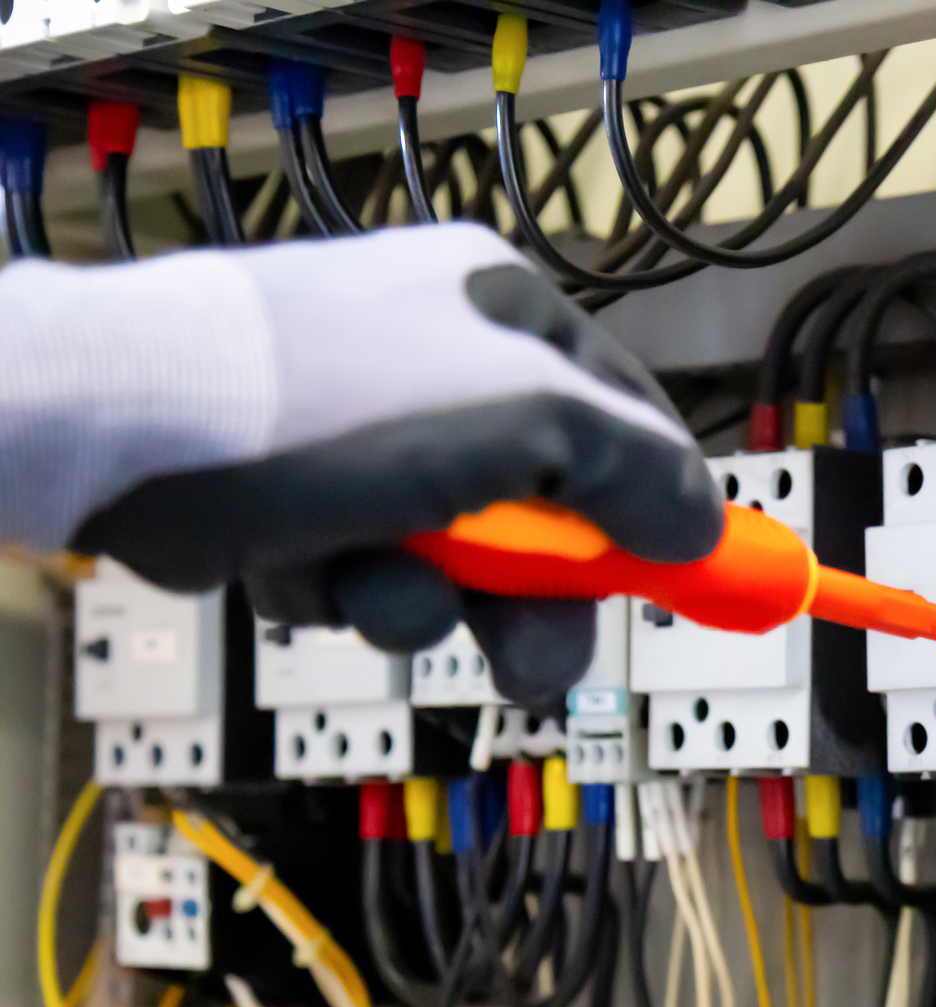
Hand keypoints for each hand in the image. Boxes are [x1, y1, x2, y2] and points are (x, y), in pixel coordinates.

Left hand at [52, 223, 717, 706]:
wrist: (130, 429)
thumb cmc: (341, 405)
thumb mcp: (528, 424)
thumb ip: (636, 473)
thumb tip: (704, 527)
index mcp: (505, 314)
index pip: (629, 420)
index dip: (663, 509)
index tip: (706, 583)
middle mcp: (441, 364)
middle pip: (544, 512)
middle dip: (530, 597)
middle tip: (527, 664)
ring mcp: (364, 432)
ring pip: (452, 561)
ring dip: (422, 598)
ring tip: (370, 586)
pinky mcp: (297, 494)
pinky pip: (365, 572)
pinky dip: (340, 588)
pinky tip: (300, 564)